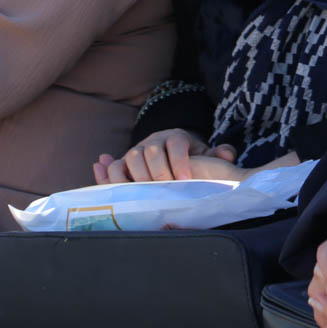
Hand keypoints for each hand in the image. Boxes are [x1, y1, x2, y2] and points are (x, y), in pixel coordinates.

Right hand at [92, 128, 238, 183]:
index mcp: (176, 137)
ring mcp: (138, 151)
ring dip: (134, 174)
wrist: (172, 155)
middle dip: (158, 171)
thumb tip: (226, 154)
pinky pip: (113, 166)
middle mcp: (155, 141)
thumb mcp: (206, 156)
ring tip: (139, 190)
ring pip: (131, 156)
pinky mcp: (124, 163)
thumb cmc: (191, 159)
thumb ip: (219, 154)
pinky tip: (100, 170)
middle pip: (152, 150)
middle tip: (165, 188)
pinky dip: (106, 170)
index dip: (180, 160)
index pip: (176, 143)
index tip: (185, 179)